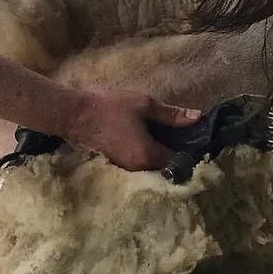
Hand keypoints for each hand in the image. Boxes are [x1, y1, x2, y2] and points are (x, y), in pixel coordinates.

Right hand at [68, 89, 202, 171]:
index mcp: (148, 155)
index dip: (187, 149)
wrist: (74, 114)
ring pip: (150, 166)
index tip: (191, 136)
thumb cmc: (110, 107)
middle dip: (172, 152)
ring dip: (157, 153)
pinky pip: (137, 163)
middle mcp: (138, 168)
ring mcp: (125, 169)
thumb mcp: (144, 104)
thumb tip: (198, 117)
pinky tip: (143, 137)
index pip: (178, 160)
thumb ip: (172, 114)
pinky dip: (144, 154)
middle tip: (177, 133)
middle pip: (164, 165)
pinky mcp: (115, 165)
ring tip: (162, 134)